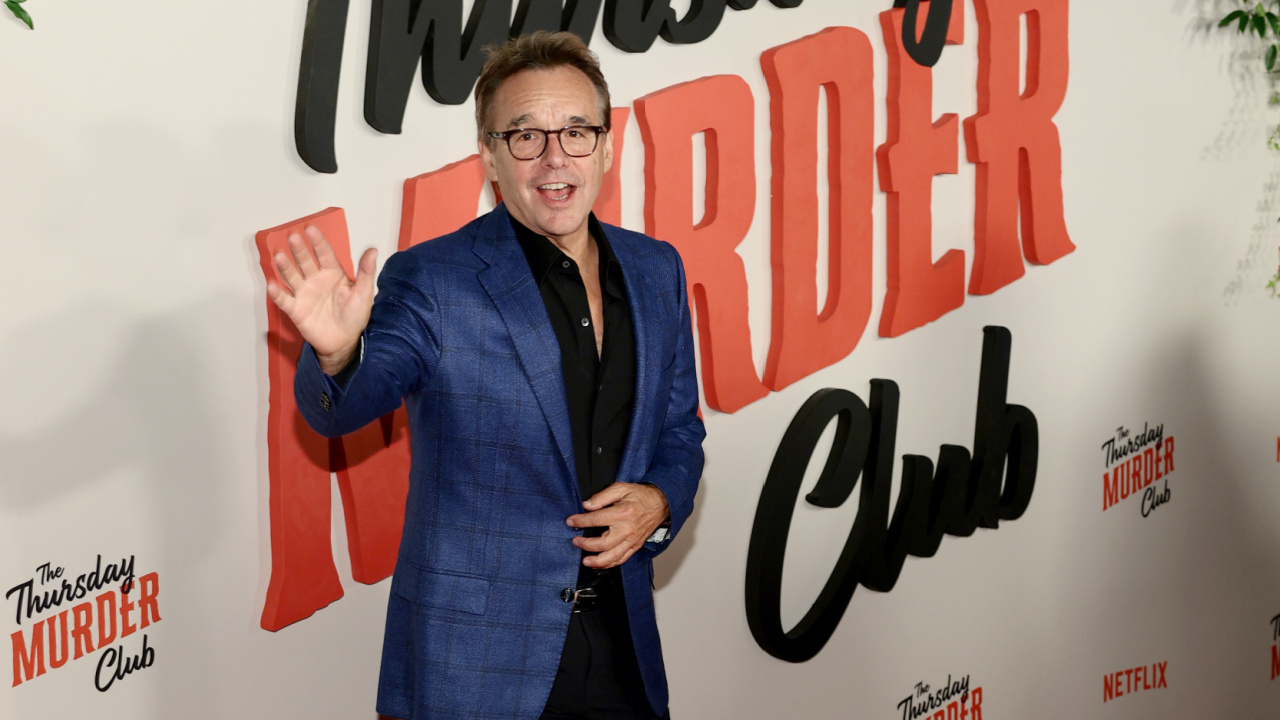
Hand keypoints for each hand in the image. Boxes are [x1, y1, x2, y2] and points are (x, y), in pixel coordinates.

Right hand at [266, 226, 377, 373]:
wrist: (345, 342)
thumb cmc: (355, 316)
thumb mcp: (364, 294)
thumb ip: (366, 272)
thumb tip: (373, 250)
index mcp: (332, 273)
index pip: (324, 254)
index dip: (317, 241)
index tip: (310, 229)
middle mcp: (315, 280)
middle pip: (305, 262)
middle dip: (299, 250)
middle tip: (293, 236)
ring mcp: (304, 294)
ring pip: (292, 277)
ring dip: (285, 267)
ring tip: (279, 256)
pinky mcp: (296, 310)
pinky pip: (285, 300)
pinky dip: (277, 294)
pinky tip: (272, 285)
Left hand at [566, 483, 668, 568]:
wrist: (661, 503)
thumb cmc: (641, 495)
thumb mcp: (621, 488)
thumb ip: (602, 496)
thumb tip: (587, 506)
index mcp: (623, 513)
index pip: (597, 520)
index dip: (581, 521)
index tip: (571, 521)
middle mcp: (628, 530)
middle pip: (603, 543)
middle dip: (586, 544)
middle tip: (575, 540)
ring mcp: (632, 540)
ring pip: (613, 557)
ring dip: (597, 561)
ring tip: (585, 561)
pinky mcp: (635, 546)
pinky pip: (622, 559)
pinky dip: (610, 564)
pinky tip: (600, 564)